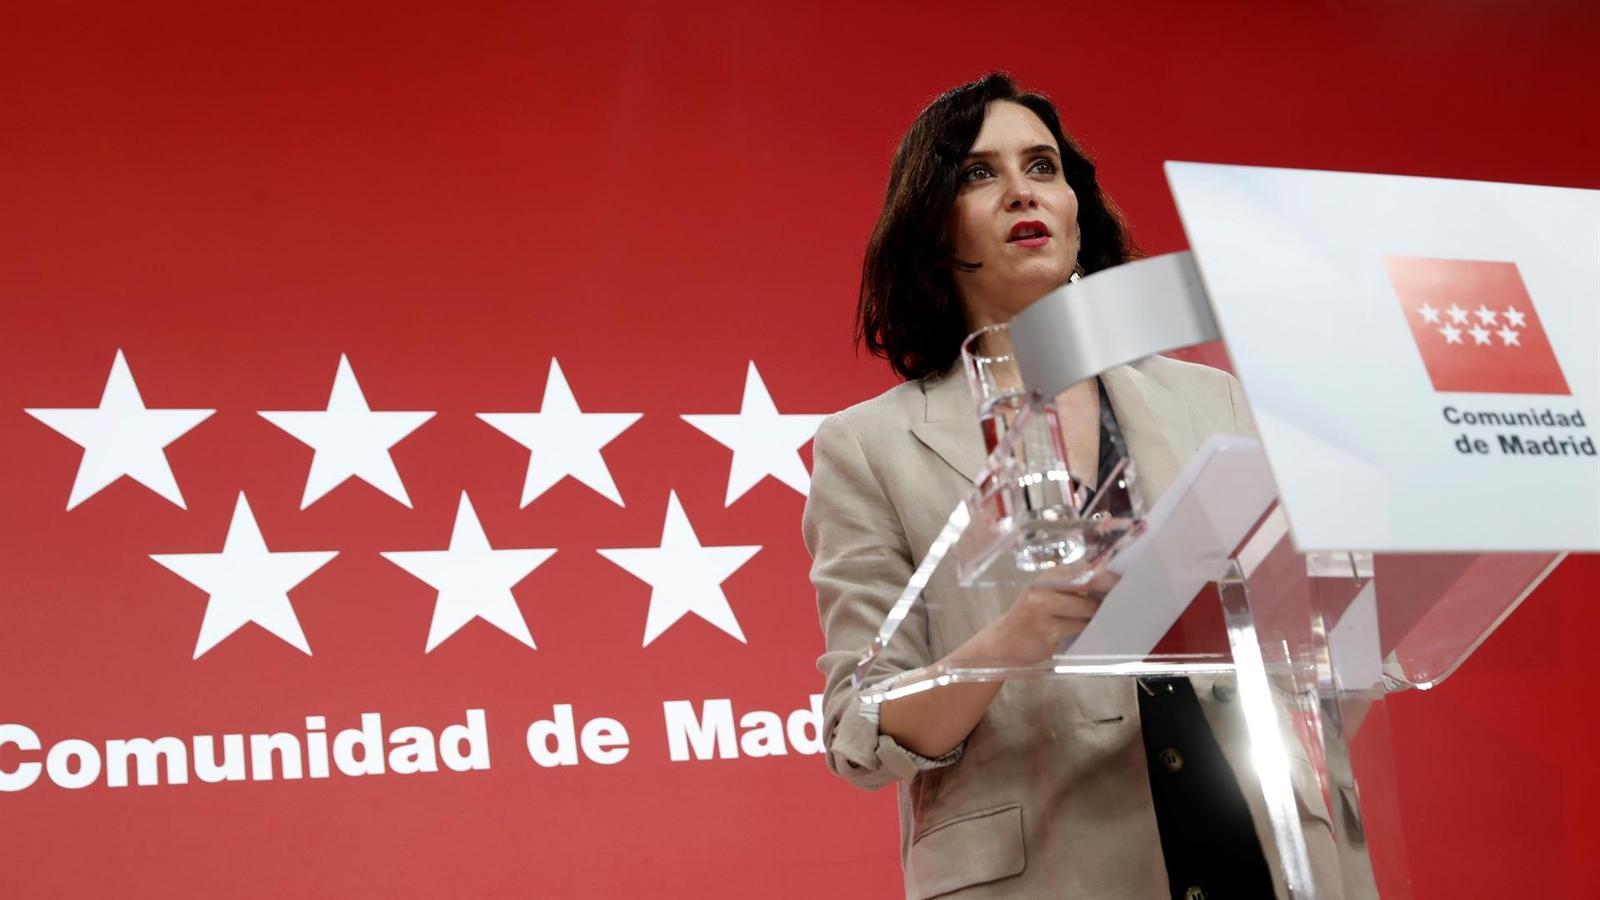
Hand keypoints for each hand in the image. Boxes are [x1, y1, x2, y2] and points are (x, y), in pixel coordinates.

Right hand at [969, 568, 1119, 664]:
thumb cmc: (1032, 617)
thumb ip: (1070, 587)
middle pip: (1087, 583)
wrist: (1004, 641)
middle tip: (1122, 599)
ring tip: (1100, 618)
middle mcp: (1043, 587)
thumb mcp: (1046, 595)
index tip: (1121, 581)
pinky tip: (1088, 630)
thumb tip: (1107, 583)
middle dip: (1106, 593)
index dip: (1105, 574)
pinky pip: (1078, 626)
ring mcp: (1043, 608)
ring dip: (1096, 615)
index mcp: (1047, 576)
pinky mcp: (1047, 629)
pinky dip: (1087, 628)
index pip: (1082, 568)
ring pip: (1085, 607)